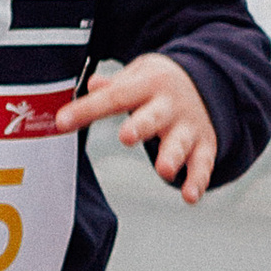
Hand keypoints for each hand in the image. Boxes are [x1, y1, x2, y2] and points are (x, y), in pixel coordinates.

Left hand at [56, 56, 219, 203]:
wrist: (209, 81)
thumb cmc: (158, 83)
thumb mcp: (138, 74)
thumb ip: (116, 85)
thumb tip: (93, 84)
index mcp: (147, 85)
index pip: (114, 97)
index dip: (87, 109)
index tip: (62, 122)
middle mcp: (169, 106)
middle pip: (152, 117)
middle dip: (140, 126)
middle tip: (126, 136)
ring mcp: (188, 127)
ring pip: (178, 143)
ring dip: (172, 156)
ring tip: (164, 171)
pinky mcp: (204, 145)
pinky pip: (202, 164)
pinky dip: (198, 180)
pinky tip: (190, 196)